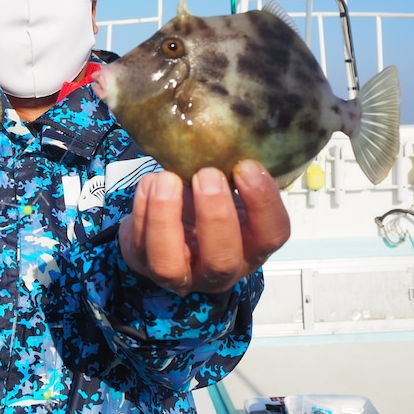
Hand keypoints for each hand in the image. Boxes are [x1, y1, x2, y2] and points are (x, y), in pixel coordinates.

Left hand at [119, 160, 289, 294]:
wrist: (163, 229)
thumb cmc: (203, 206)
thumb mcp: (227, 193)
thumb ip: (232, 176)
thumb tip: (230, 138)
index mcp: (251, 247)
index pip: (272, 235)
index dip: (264, 203)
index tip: (246, 166)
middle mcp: (220, 270)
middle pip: (222, 259)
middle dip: (214, 215)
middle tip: (207, 174)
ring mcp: (180, 275)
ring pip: (170, 264)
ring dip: (166, 216)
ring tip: (166, 178)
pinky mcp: (144, 266)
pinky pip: (141, 244)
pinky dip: (143, 208)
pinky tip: (150, 182)